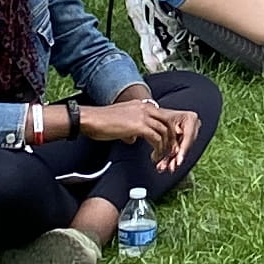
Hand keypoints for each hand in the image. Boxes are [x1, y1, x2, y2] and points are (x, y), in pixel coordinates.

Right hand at [77, 96, 196, 165]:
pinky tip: (153, 157)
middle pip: (168, 123)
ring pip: (164, 132)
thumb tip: (133, 138)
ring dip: (165, 147)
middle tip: (169, 152)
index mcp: (141, 105)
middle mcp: (145, 108)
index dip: (167, 130)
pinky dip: (158, 150)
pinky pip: (156, 139)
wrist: (91, 119)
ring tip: (161, 158)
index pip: (162, 116)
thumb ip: (130, 128)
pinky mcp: (139, 126)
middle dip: (171, 139)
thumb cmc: (101, 122)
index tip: (166, 143)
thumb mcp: (120, 121)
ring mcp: (143, 116)